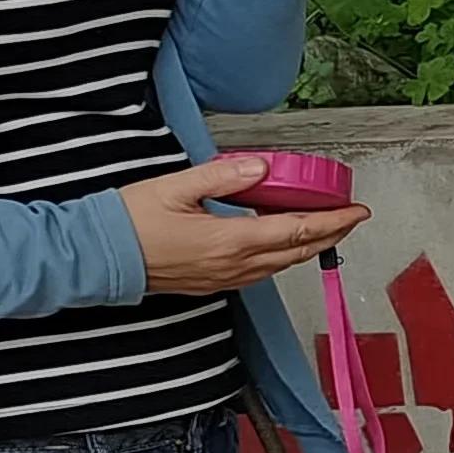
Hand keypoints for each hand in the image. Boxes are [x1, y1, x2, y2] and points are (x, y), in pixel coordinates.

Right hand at [119, 157, 365, 295]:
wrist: (96, 258)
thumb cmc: (128, 222)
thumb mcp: (176, 187)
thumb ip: (222, 176)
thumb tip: (260, 168)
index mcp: (229, 240)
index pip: (297, 231)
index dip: (333, 222)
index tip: (357, 212)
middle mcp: (233, 266)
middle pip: (298, 253)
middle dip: (330, 236)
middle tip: (350, 218)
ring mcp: (222, 279)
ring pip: (281, 266)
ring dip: (308, 248)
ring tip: (324, 228)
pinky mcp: (211, 284)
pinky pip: (259, 274)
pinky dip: (281, 258)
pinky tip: (281, 244)